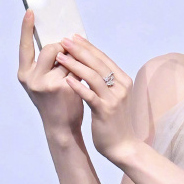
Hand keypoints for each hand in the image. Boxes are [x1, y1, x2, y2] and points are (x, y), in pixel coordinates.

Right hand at [17, 10, 83, 135]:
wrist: (62, 127)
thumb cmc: (55, 101)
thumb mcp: (44, 81)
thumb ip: (48, 64)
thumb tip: (63, 41)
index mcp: (24, 74)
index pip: (25, 46)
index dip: (26, 28)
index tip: (31, 11)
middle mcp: (32, 78)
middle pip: (51, 48)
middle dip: (64, 49)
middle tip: (70, 58)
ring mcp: (47, 83)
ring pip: (67, 57)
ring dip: (74, 62)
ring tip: (74, 76)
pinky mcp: (63, 88)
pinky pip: (77, 69)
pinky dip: (82, 72)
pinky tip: (80, 84)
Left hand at [54, 33, 135, 165]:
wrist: (123, 146)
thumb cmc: (114, 122)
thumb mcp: (112, 97)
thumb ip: (104, 82)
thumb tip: (87, 65)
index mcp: (123, 81)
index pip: (103, 58)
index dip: (87, 46)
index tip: (73, 37)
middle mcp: (120, 87)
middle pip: (98, 63)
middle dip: (80, 50)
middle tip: (64, 40)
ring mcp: (114, 99)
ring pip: (93, 76)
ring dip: (75, 64)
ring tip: (60, 56)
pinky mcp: (105, 111)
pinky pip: (90, 95)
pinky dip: (78, 86)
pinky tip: (66, 79)